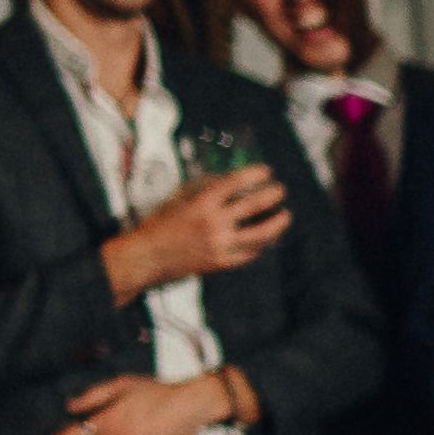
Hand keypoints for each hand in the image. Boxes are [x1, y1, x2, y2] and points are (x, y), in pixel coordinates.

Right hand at [112, 158, 288, 289]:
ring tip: (285, 215)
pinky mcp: (222, 263)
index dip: (255, 174)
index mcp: (202, 203)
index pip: (235, 183)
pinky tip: (267, 238)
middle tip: (280, 190)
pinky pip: (250, 253)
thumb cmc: (161, 224)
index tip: (266, 171)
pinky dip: (261, 244)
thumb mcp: (178, 198)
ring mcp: (220, 244)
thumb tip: (227, 179)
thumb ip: (203, 187)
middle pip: (254, 206)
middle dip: (272, 195)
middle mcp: (214, 223)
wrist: (148, 256)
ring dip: (277, 224)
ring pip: (260, 234)